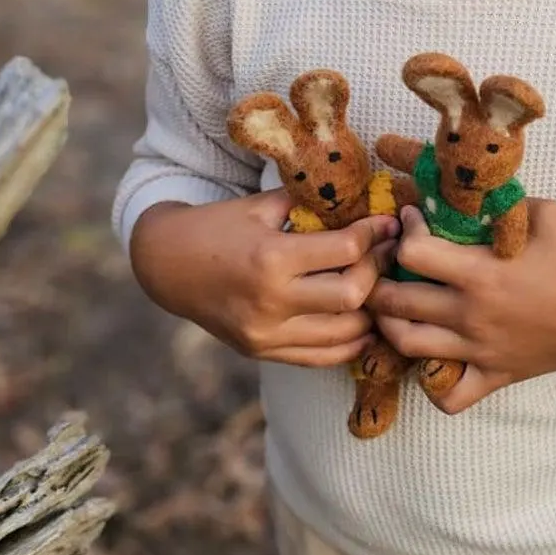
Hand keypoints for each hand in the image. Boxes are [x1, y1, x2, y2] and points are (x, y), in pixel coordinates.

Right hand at [129, 193, 398, 366]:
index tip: (389, 223)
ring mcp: (266, 334)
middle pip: (353, 295)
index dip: (376, 234)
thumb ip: (308, 205)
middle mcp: (270, 301)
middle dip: (377, 271)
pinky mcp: (263, 353)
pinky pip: (321, 358)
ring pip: (344, 333)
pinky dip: (349, 343)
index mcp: (271, 257)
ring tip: (378, 288)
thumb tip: (362, 197)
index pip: (346, 250)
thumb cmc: (216, 227)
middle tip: (385, 255)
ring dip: (370, 311)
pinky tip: (362, 323)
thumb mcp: (259, 207)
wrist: (166, 266)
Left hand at [368, 201, 555, 412]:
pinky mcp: (492, 376)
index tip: (412, 219)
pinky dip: (429, 382)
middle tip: (384, 261)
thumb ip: (500, 203)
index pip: (412, 252)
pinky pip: (447, 397)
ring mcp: (479, 350)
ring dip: (388, 322)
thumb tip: (465, 190)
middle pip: (395, 300)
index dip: (404, 230)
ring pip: (406, 345)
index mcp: (482, 272)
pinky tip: (430, 355)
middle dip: (378, 276)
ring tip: (393, 302)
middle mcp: (472, 315)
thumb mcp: (545, 213)